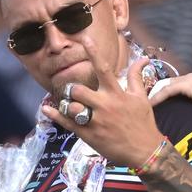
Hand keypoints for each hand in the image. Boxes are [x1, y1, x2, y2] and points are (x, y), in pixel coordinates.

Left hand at [42, 39, 164, 167]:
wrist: (145, 151)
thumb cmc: (143, 123)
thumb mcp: (141, 98)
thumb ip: (137, 77)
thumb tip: (143, 58)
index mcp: (116, 94)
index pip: (103, 69)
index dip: (93, 52)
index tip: (85, 39)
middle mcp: (104, 105)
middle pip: (78, 89)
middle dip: (73, 89)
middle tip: (74, 92)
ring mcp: (94, 121)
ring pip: (70, 106)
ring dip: (67, 104)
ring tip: (69, 105)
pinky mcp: (88, 135)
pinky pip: (67, 123)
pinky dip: (54, 114)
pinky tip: (46, 108)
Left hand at [148, 73, 191, 109]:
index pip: (175, 83)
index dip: (164, 90)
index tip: (155, 99)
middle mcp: (190, 77)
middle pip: (168, 82)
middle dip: (156, 90)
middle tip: (145, 100)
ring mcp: (188, 80)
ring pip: (165, 86)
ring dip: (154, 94)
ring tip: (145, 103)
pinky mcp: (187, 85)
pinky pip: (168, 90)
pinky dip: (158, 97)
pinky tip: (151, 104)